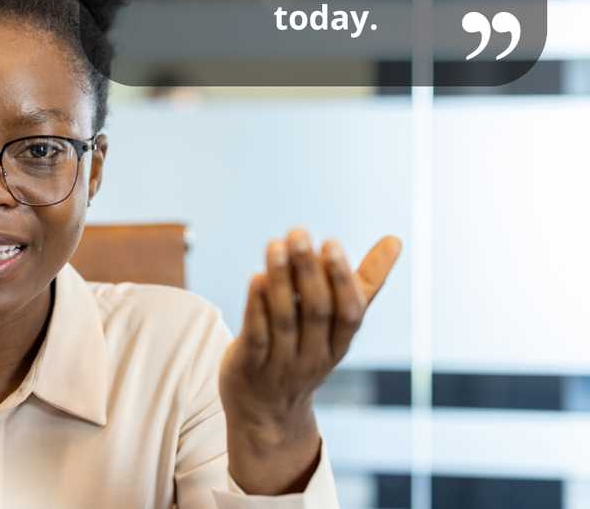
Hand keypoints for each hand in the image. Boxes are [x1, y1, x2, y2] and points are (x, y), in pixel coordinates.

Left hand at [219, 227, 401, 494]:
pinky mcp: (250, 366)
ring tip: (274, 244)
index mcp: (339, 343)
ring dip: (280, 280)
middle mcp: (314, 355)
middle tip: (299, 232)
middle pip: (316, 312)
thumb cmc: (306, 350)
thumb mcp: (338, 324)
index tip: (331, 243)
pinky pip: (257, 336)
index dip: (341, 279)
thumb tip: (395, 240)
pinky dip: (256, 307)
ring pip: (284, 320)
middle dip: (309, 270)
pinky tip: (255, 278)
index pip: (348, 313)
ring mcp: (282, 363)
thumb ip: (364, 282)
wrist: (267, 412)